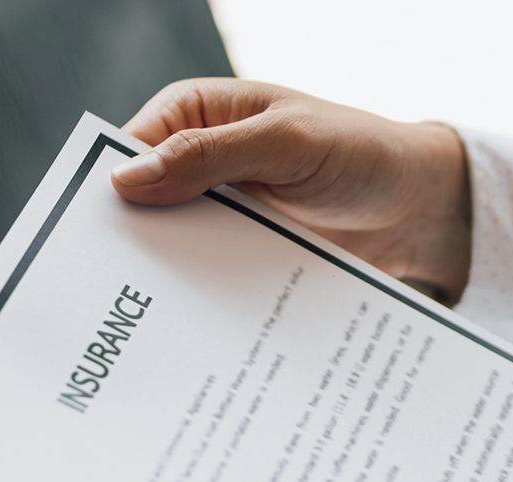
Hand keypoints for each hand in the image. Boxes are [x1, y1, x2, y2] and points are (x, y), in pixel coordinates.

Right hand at [113, 79, 471, 300]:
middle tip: (112, 302)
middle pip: (145, 209)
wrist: (423, 207)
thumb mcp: (288, 144)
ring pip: (178, 250)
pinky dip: (210, 302)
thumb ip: (211, 156)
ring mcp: (226, 213)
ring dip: (171, 284)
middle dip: (132, 249)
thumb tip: (127, 180)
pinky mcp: (250, 254)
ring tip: (149, 333)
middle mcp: (201, 162)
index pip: (128, 153)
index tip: (88, 244)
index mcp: (196, 114)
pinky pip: (217, 278)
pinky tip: (200, 336)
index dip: (106, 196)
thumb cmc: (361, 152)